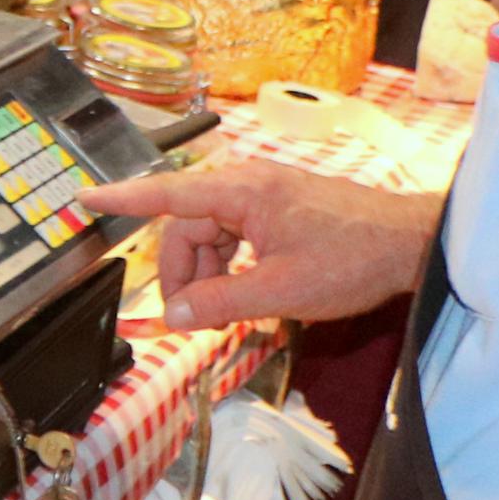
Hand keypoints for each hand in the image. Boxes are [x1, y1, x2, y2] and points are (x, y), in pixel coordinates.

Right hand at [83, 158, 439, 329]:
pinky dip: (232, 261)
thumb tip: (171, 317)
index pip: (166, 194)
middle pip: (189, 224)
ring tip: (224, 310)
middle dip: (182, 271)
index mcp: (242, 193)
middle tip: (187, 317)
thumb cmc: (353, 261)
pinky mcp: (284, 204)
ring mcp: (268, 191)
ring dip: (209, 270)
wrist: (415, 243)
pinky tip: (247, 290)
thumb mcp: (281, 292)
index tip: (83, 199)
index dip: (121, 199)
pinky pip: (237, 230)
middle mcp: (249, 182)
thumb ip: (219, 303)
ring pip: (213, 230)